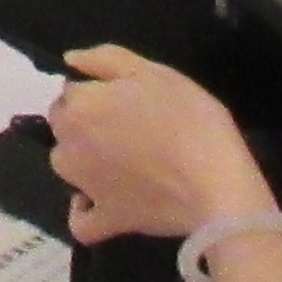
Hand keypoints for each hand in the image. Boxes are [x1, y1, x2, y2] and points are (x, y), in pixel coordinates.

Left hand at [48, 45, 271, 244]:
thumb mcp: (154, 72)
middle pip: (66, 129)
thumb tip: (70, 60)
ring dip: (84, 162)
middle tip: (130, 127)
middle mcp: (69, 147)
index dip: (97, 92)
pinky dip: (86, 213)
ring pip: (68, 167)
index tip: (126, 99)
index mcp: (79, 108)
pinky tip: (101, 203)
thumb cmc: (189, 119)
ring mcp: (85, 188)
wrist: (215, 182)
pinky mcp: (107, 220)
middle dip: (87, 124)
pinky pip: (82, 221)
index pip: (71, 93)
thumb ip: (105, 60)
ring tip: (125, 160)